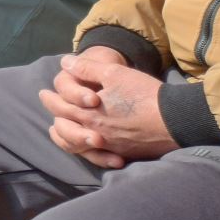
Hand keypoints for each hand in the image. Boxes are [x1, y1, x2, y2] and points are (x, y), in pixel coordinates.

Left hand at [39, 53, 176, 168]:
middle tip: (49, 108)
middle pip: (65, 127)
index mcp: (88, 114)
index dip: (50, 98)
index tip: (43, 93)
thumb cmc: (144, 94)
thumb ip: (86, 68)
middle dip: (54, 115)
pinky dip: (86, 151)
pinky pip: (97, 156)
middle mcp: (95, 133)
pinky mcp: (123, 152)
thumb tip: (65, 62)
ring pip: (77, 146)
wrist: (176, 120)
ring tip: (60, 129)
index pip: (60, 107)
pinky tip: (87, 145)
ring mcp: (109, 146)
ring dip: (66, 136)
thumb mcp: (114, 73)